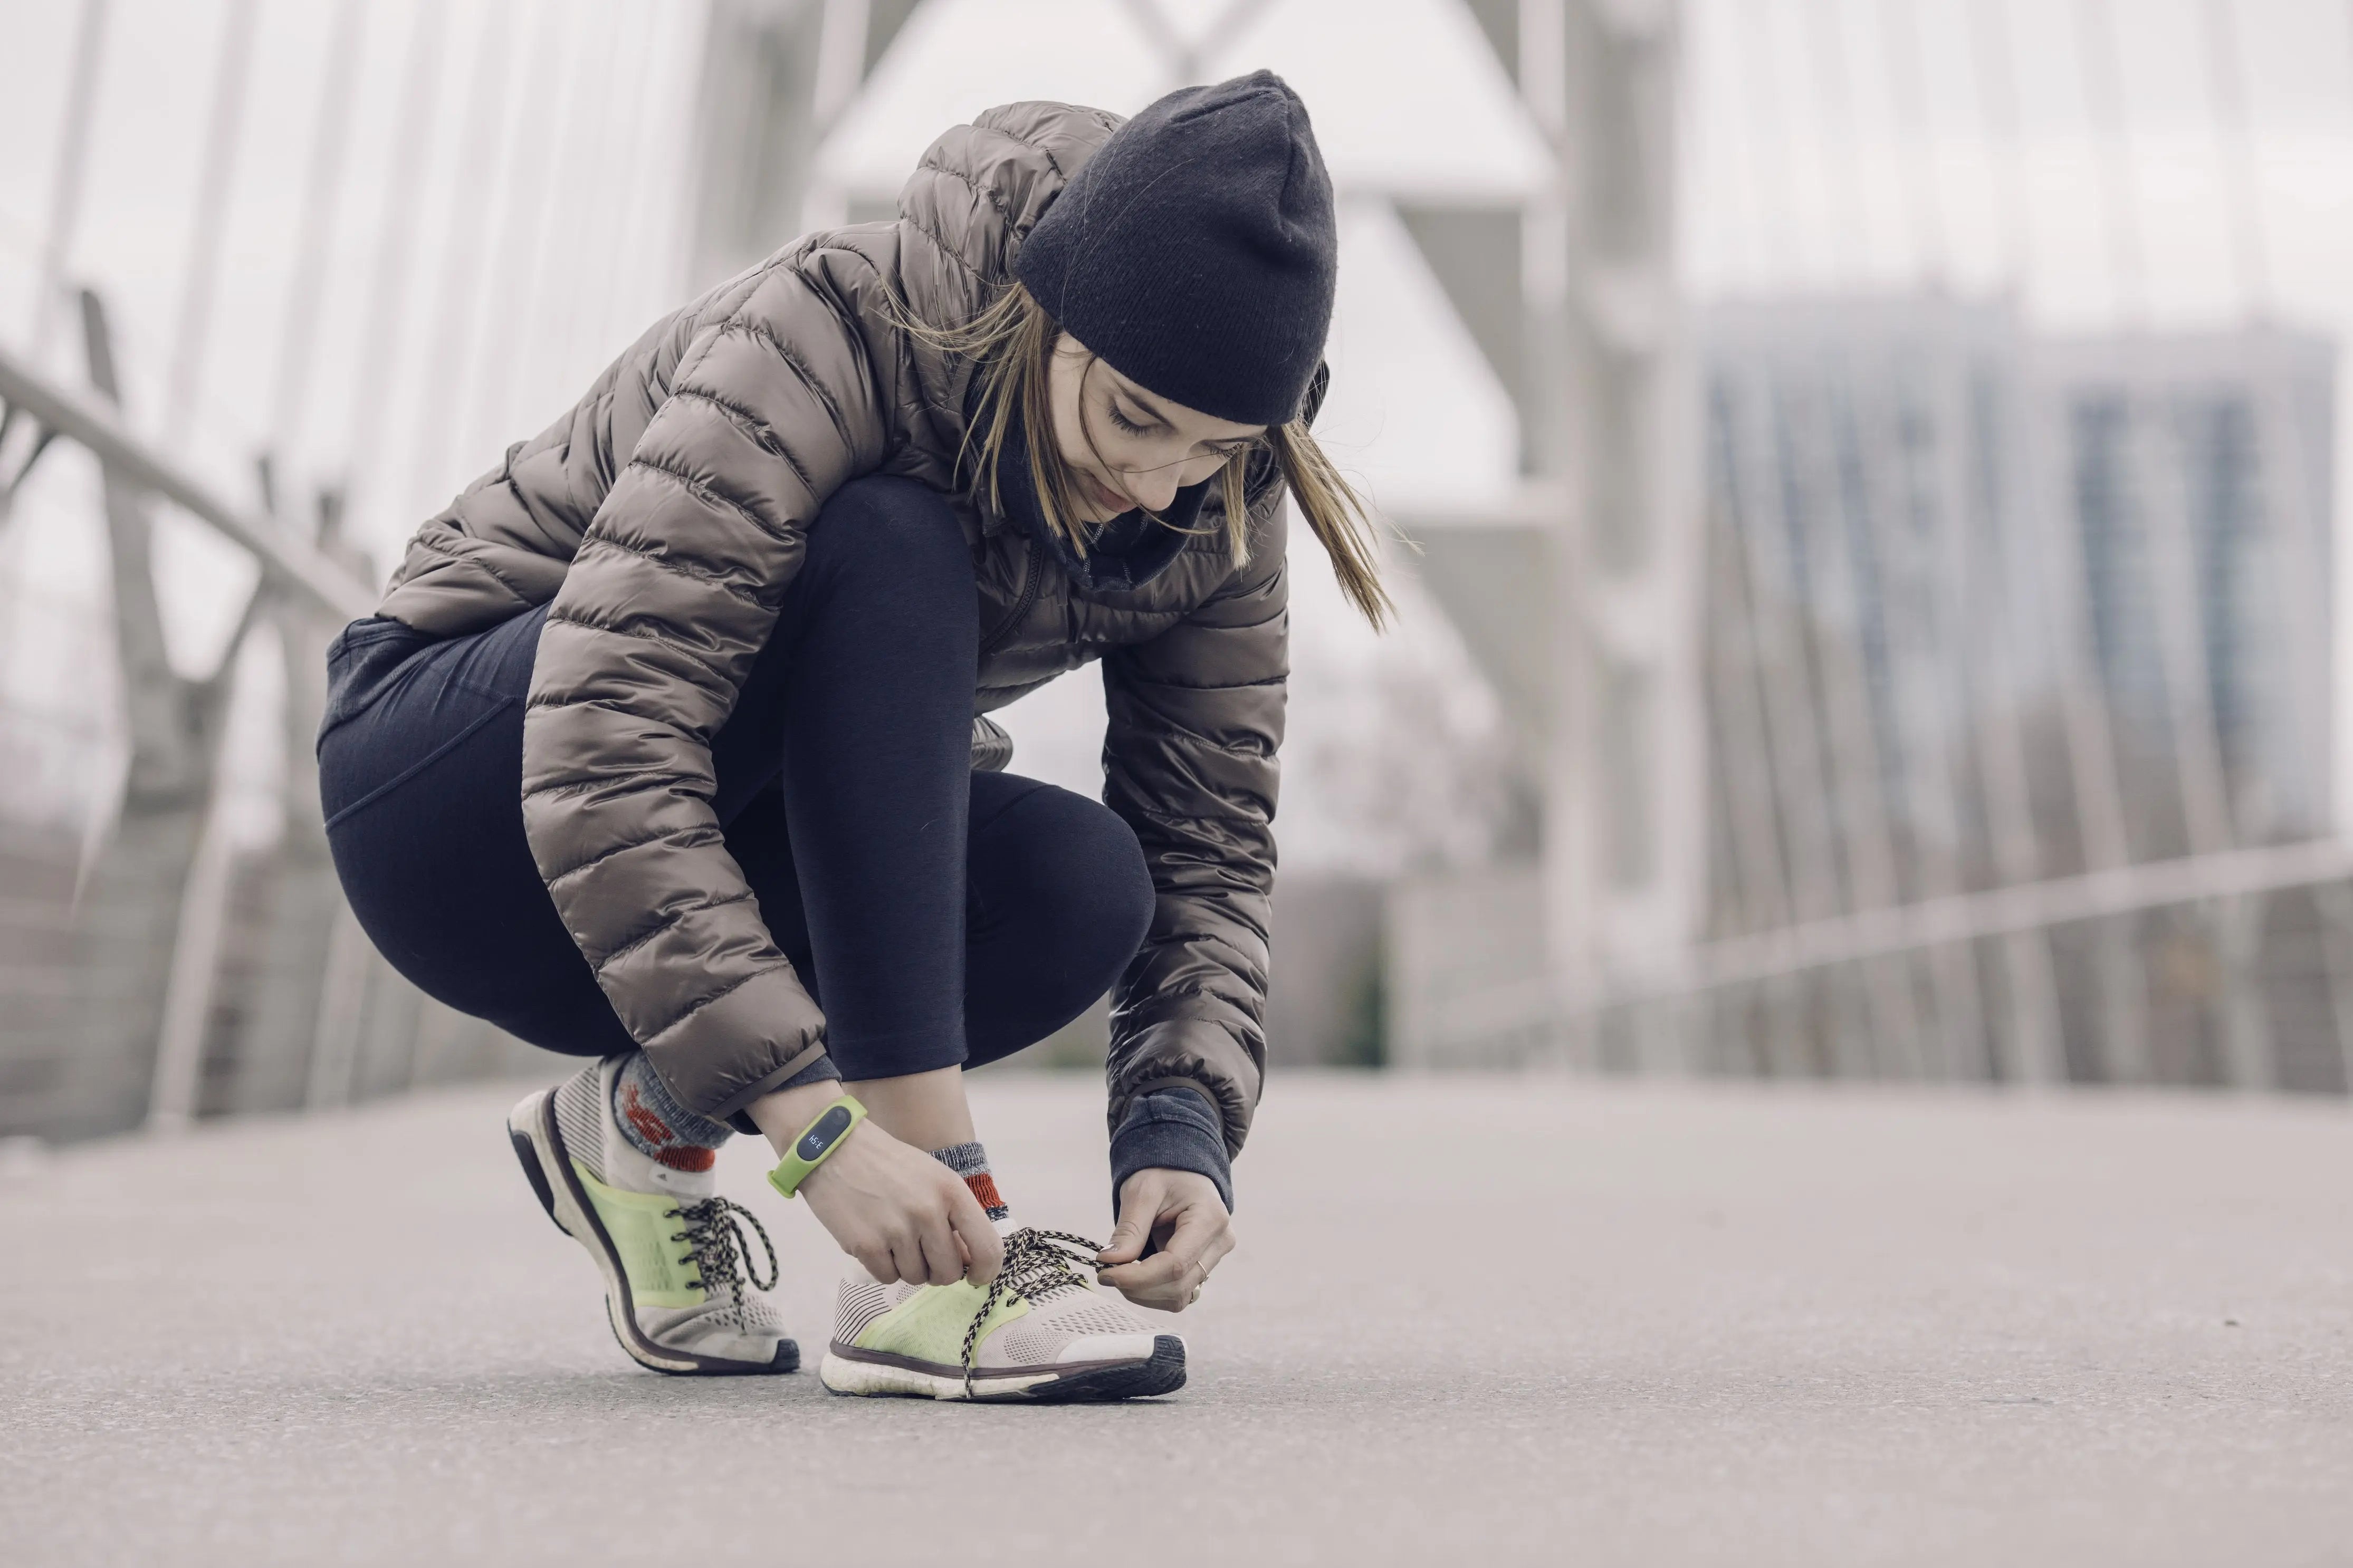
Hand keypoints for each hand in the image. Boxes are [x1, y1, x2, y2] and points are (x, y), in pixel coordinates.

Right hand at [797, 1118, 1002, 1289]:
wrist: (834, 1148)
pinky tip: (874, 1240)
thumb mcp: (933, 1177)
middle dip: (938, 1271)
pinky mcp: (867, 1245)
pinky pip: (887, 1278)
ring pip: (916, 1277)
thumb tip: (968, 1262)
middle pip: (949, 1272)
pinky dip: (883, 1267)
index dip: (986, 1271)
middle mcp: (928, 1212)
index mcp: (951, 1191)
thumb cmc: (888, 1164)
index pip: (987, 1247)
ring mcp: (897, 1230)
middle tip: (922, 1252)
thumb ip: (954, 1217)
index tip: (975, 1276)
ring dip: (907, 1266)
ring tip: (892, 1237)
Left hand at [1096, 1168, 1232, 1311]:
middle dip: (1137, 1287)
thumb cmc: (1163, 1174)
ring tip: (1121, 1272)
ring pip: (1179, 1297)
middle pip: (1178, 1286)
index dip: (1138, 1277)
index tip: (1105, 1274)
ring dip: (1143, 1293)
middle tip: (1106, 1273)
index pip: (1175, 1264)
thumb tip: (1110, 1263)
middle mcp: (1220, 1242)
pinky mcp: (1204, 1268)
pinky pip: (1179, 1295)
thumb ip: (1129, 1229)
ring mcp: (1215, 1258)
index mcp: (1210, 1218)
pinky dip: (1152, 1293)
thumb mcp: (1141, 1192)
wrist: (1180, 1172)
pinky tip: (1137, 1276)